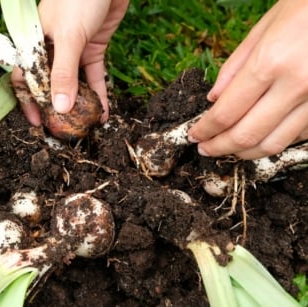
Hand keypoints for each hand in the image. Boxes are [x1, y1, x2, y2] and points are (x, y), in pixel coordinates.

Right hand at [11, 0, 128, 125]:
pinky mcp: (93, 49)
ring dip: (80, 104)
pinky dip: (99, 93)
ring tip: (86, 126)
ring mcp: (73, 51)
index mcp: (35, 45)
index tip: (38, 124)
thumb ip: (63, 73)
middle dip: (57, 108)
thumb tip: (59, 107)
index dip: (29, 102)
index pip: (25, 78)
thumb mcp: (69, 38)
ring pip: (74, 84)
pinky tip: (103, 112)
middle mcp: (52, 50)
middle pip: (51, 85)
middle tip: (65, 130)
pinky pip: (94, 76)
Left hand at [188, 0, 307, 158]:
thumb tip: (213, 99)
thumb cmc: (306, 7)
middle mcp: (295, 86)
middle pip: (246, 135)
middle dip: (219, 147)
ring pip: (273, 144)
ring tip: (228, 149)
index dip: (205, 130)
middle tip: (204, 149)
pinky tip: (259, 136)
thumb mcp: (264, 26)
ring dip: (244, 153)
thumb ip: (234, 66)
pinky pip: (296, 136)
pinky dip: (273, 141)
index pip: (226, 112)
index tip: (193, 135)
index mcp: (270, 63)